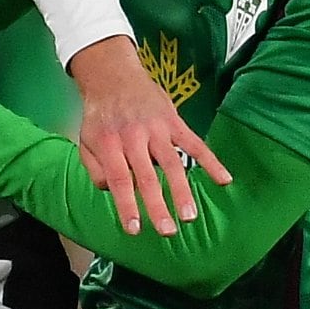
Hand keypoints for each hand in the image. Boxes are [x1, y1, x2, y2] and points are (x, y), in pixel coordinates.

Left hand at [65, 35, 229, 236]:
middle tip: (167, 231)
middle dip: (157, 205)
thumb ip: (95, 170)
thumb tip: (113, 192)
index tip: (134, 229)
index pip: (118, 180)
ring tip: (190, 216)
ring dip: (182, 190)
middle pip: (147, 176)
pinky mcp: (174, 122)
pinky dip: (211, 161)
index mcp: (109, 144)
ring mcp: (156, 129)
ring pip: (172, 163)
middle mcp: (134, 137)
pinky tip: (224, 180)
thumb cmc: (100, 116)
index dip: (126, 205)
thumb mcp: (85, 141)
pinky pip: (195, 143)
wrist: (114, 77)